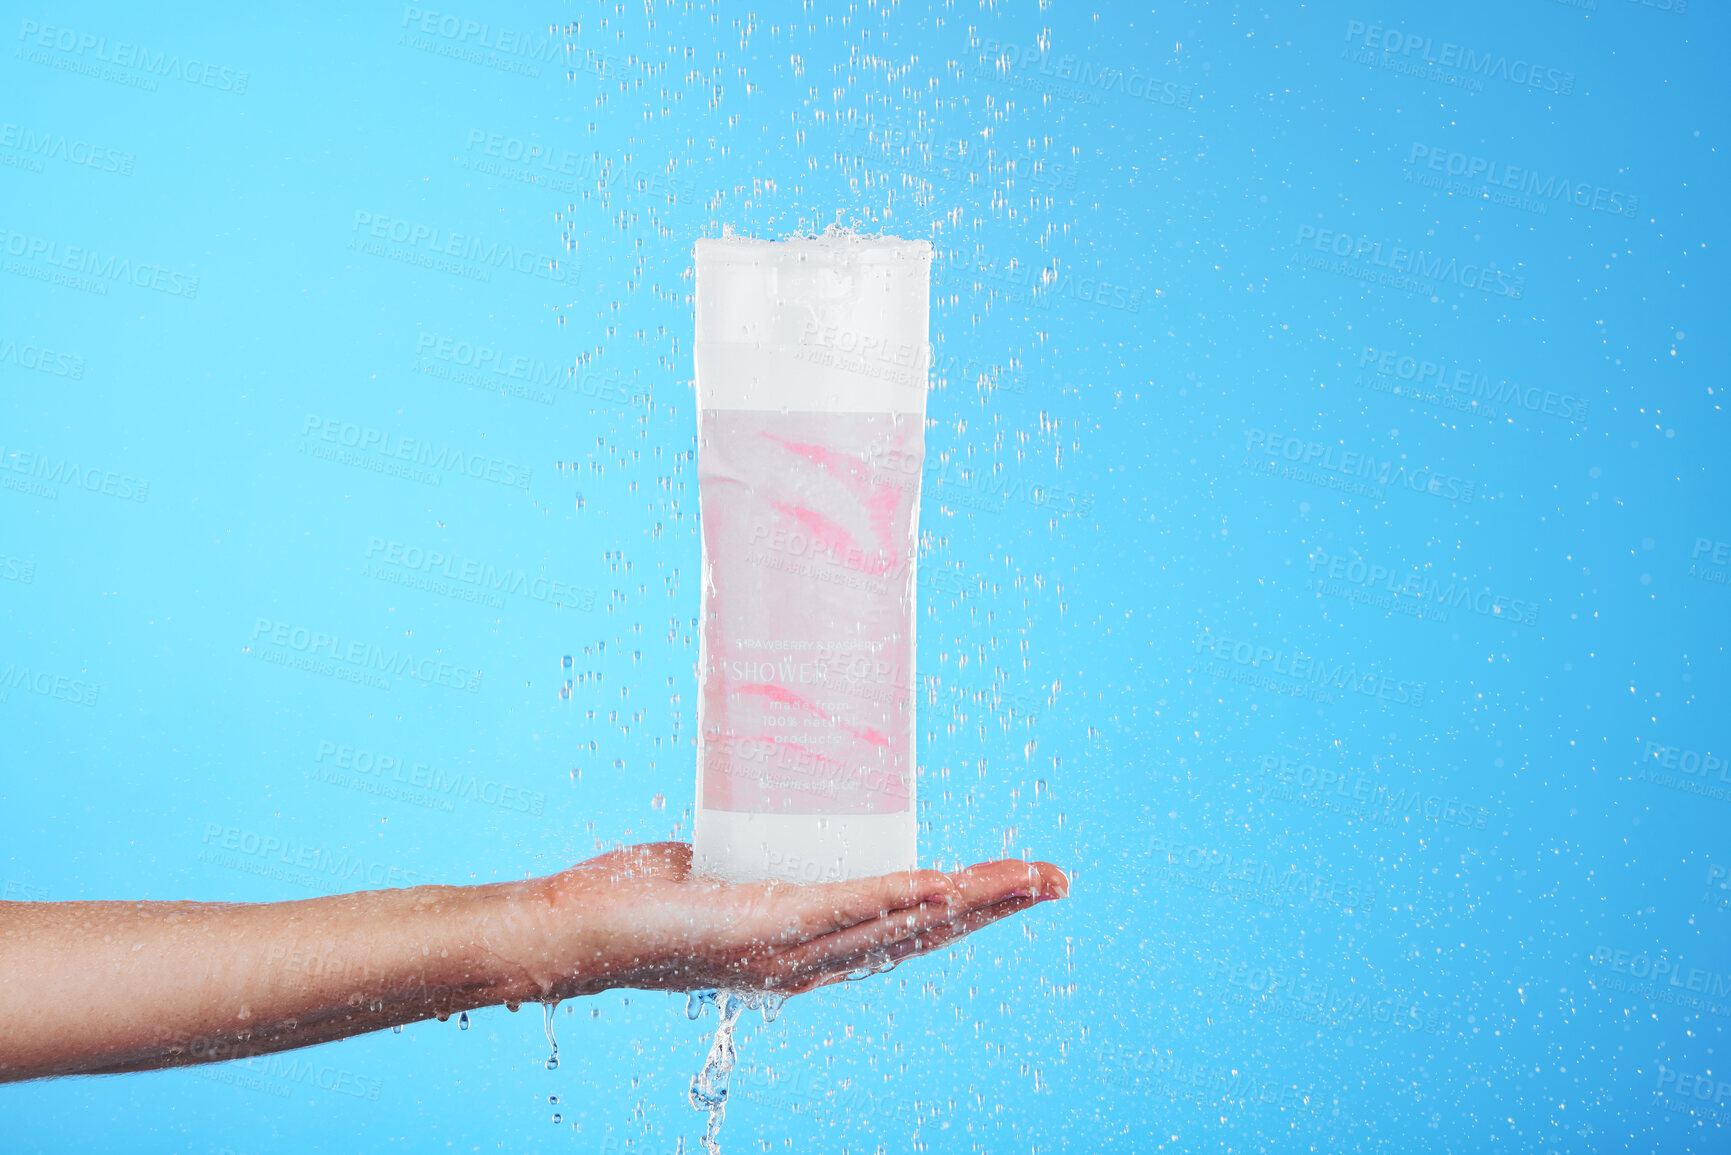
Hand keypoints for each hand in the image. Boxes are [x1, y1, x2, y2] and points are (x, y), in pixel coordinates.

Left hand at [526, 843, 1068, 999]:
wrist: (575, 931)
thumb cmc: (637, 899)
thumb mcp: (720, 868)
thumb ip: (753, 852)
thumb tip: (771, 807)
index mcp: (809, 947)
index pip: (909, 928)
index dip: (971, 907)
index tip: (1022, 881)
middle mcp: (809, 960)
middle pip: (925, 933)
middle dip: (996, 906)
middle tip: (1057, 879)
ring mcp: (789, 947)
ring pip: (899, 921)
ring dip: (968, 900)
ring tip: (1026, 879)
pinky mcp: (760, 925)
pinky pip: (841, 910)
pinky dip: (894, 897)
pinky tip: (938, 882)